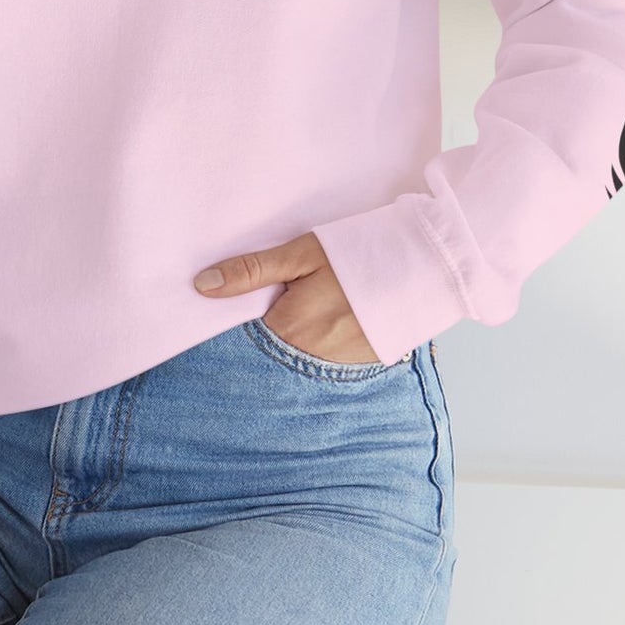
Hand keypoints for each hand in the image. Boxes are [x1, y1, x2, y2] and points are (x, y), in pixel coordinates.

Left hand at [193, 230, 381, 363]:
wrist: (422, 269)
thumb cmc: (357, 255)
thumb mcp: (301, 254)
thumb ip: (252, 271)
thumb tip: (202, 285)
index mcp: (288, 329)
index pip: (241, 339)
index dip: (233, 325)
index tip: (226, 311)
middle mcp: (307, 359)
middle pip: (267, 354)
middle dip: (259, 339)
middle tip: (275, 310)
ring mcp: (334, 369)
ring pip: (293, 362)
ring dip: (289, 346)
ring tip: (303, 317)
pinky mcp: (357, 369)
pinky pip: (321, 366)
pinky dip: (314, 352)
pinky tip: (323, 329)